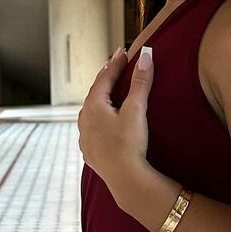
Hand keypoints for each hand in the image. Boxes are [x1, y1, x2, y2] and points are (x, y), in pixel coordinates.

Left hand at [77, 44, 154, 196]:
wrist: (124, 179)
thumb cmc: (129, 143)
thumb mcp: (136, 110)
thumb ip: (140, 82)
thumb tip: (146, 57)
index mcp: (93, 107)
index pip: (104, 79)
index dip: (115, 65)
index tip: (123, 53)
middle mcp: (84, 120)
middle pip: (94, 94)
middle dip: (105, 79)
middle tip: (114, 66)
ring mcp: (85, 137)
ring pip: (91, 112)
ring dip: (100, 99)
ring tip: (107, 92)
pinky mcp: (90, 152)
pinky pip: (92, 129)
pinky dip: (98, 119)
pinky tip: (103, 123)